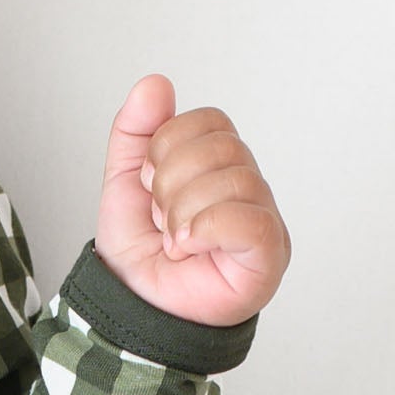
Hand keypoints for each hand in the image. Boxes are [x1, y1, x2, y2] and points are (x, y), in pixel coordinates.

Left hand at [91, 76, 291, 328]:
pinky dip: (205, 229)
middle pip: (222, 146)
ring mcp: (265, 221)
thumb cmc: (140, 254)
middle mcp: (250, 188)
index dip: (168, 146)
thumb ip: (136, 132)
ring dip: (183, 212)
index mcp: (221, 167)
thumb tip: (155, 83)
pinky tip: (188, 248)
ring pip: (234, 179)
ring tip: (174, 241)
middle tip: (162, 219)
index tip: (150, 186)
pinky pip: (249, 219)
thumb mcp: (124, 183)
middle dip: (172, 183)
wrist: (134, 311)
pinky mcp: (270, 255)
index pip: (211, 120)